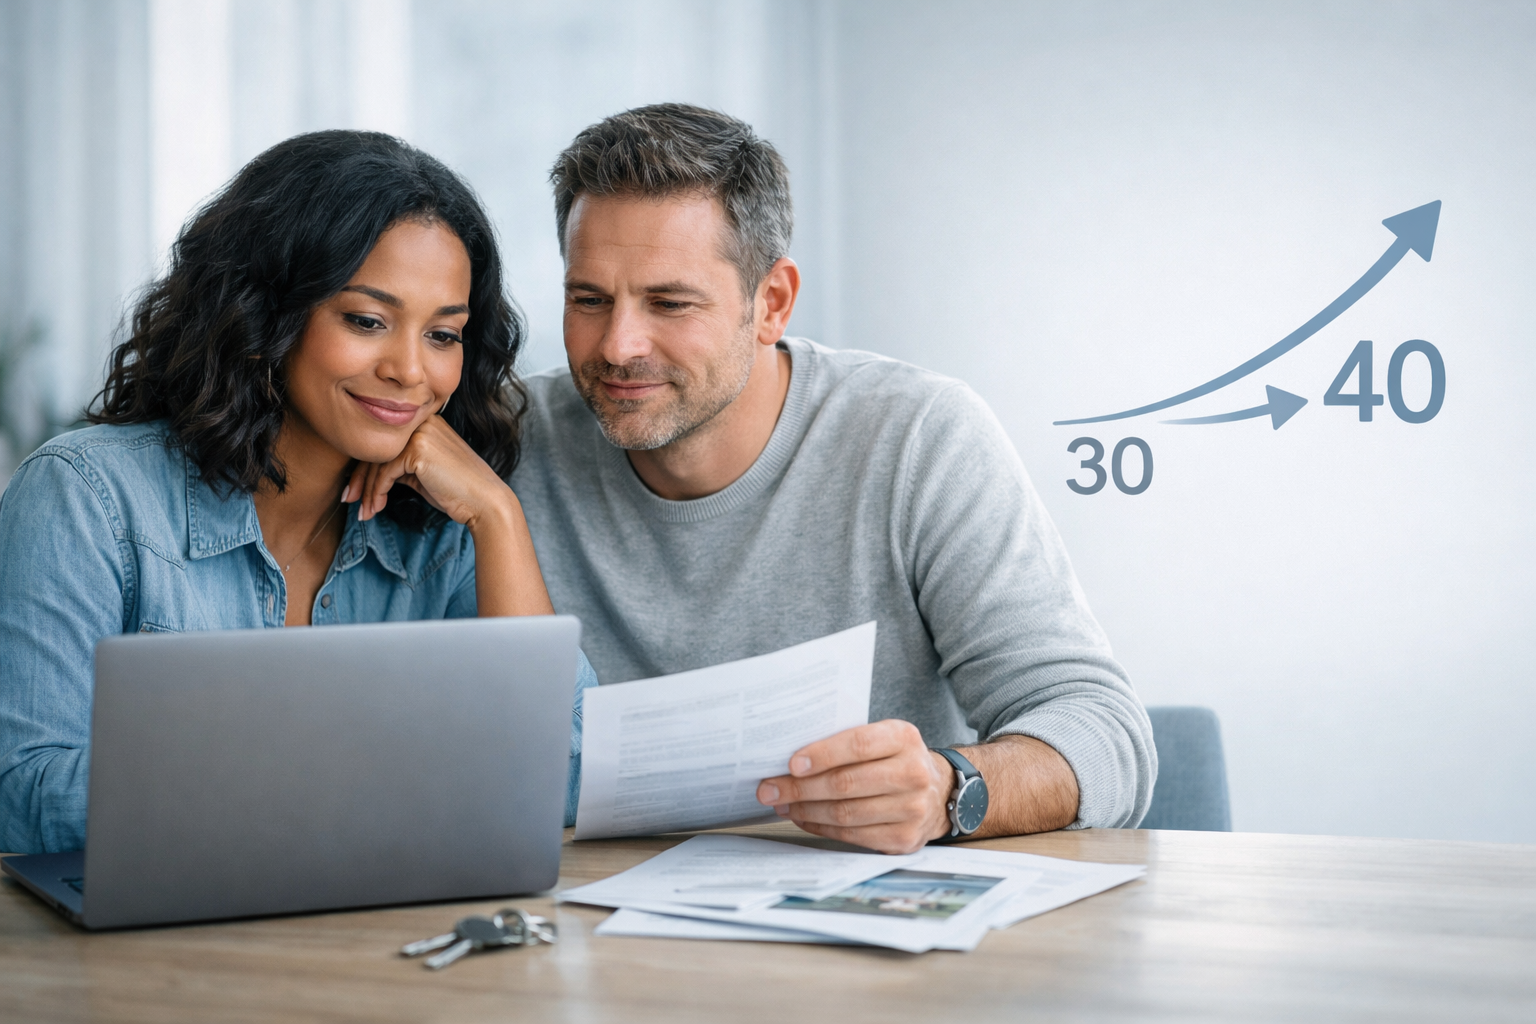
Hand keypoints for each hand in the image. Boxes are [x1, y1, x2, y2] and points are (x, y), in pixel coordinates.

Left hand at [346, 415, 552, 616]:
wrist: (485, 501)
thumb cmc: (457, 491)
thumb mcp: (424, 474)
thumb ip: (401, 466)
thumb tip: (370, 475)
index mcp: (426, 423)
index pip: (386, 442)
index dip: (366, 467)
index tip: (355, 490)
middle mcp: (422, 422)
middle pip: (377, 448)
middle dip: (360, 478)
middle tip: (349, 500)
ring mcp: (420, 433)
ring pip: (378, 462)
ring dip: (367, 491)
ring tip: (364, 512)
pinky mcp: (418, 450)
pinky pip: (385, 472)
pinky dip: (377, 493)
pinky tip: (376, 508)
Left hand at [755, 720, 953, 854]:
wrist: (937, 792)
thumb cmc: (895, 760)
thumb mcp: (883, 738)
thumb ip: (847, 741)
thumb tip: (792, 760)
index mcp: (904, 738)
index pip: (858, 744)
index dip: (822, 754)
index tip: (791, 764)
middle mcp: (913, 773)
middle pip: (846, 783)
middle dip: (800, 788)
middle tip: (769, 788)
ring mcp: (912, 810)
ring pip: (845, 813)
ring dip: (806, 810)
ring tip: (782, 804)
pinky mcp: (904, 839)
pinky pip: (852, 835)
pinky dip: (821, 827)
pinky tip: (804, 818)